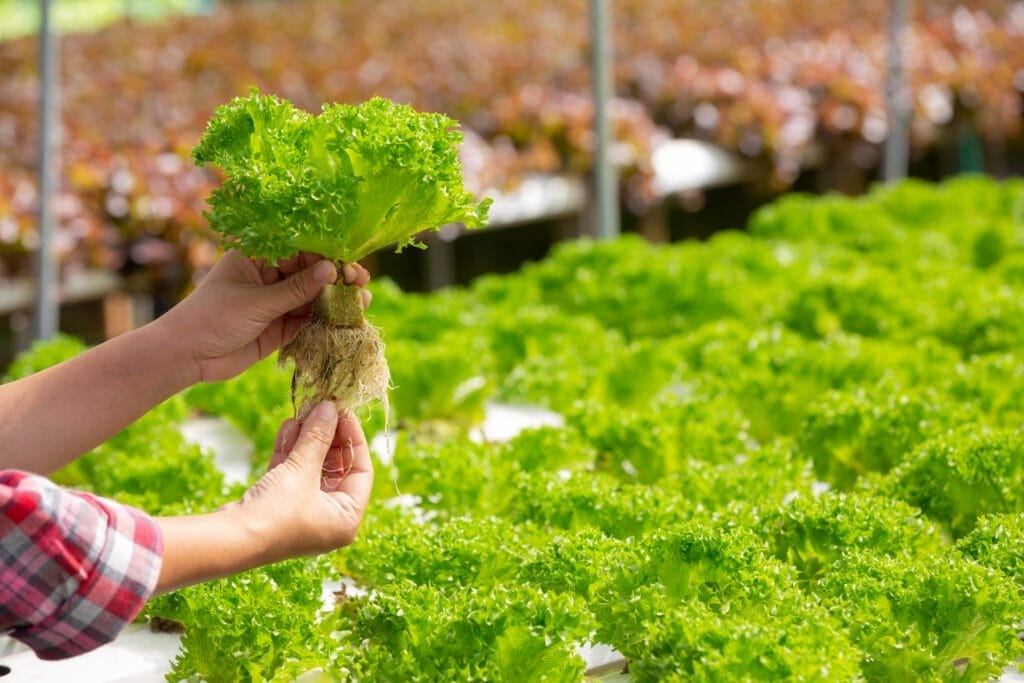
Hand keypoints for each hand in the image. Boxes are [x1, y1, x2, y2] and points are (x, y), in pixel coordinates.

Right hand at [154, 401, 372, 592]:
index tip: (344, 412)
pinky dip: (290, 451)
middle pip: (337, 467)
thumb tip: (330, 408)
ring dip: (307, 440)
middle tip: (322, 408)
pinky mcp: (279, 506)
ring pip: (312, 468)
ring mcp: (303, 512)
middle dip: (327, 436)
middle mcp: (328, 518)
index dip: (355, 438)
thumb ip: (318, 437)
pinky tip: (288, 426)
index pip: (362, 471)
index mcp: (346, 518)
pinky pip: (291, 474)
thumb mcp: (302, 470)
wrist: (229, 540)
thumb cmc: (276, 513)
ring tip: (304, 412)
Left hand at [159, 250, 371, 383]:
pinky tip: (346, 321)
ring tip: (362, 303)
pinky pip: (307, 321)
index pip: (299, 250)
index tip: (347, 264)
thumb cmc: (212, 318)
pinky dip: (325, 322)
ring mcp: (274, 303)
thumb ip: (296, 289)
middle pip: (310, 274)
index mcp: (257, 258)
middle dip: (336, 279)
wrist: (187, 357)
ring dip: (335, 301)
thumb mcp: (256, 302)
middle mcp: (268, 277)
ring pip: (312, 298)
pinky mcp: (278, 327)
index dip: (326, 256)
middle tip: (360, 283)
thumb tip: (332, 271)